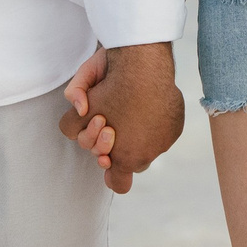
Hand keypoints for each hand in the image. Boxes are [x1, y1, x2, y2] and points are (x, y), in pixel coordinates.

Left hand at [57, 42, 183, 193]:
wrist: (144, 63)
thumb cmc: (111, 88)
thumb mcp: (79, 109)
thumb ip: (70, 126)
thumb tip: (78, 122)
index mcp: (126, 157)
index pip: (119, 183)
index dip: (112, 173)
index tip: (107, 158)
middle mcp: (148, 154)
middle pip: (133, 162)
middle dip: (122, 148)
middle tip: (112, 126)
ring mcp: (165, 140)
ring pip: (149, 146)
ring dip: (139, 135)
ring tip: (129, 110)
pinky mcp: (176, 125)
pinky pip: (163, 132)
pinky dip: (154, 122)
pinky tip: (145, 105)